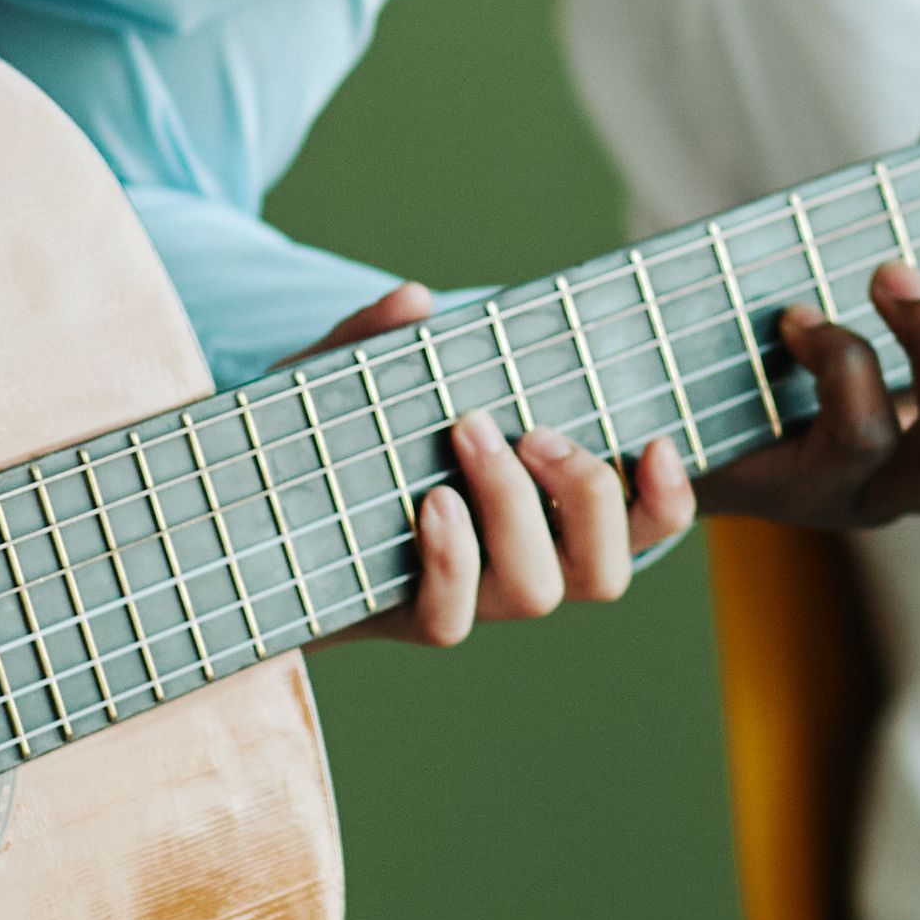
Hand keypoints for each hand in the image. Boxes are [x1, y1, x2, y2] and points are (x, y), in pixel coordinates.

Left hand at [298, 285, 695, 648]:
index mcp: (548, 511)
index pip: (642, 524)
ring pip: (538, 593)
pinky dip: (453, 558)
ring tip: (470, 437)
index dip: (668, 497)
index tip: (655, 440)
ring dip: (517, 510)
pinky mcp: (411, 618)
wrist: (251, 518)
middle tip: (535, 429)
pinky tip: (430, 504)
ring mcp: (469, 598)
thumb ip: (376, 339)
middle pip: (605, 572)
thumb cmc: (326, 445)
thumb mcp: (348, 382)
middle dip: (588, 495)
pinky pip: (452, 619)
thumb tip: (413, 299)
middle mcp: (522, 563)